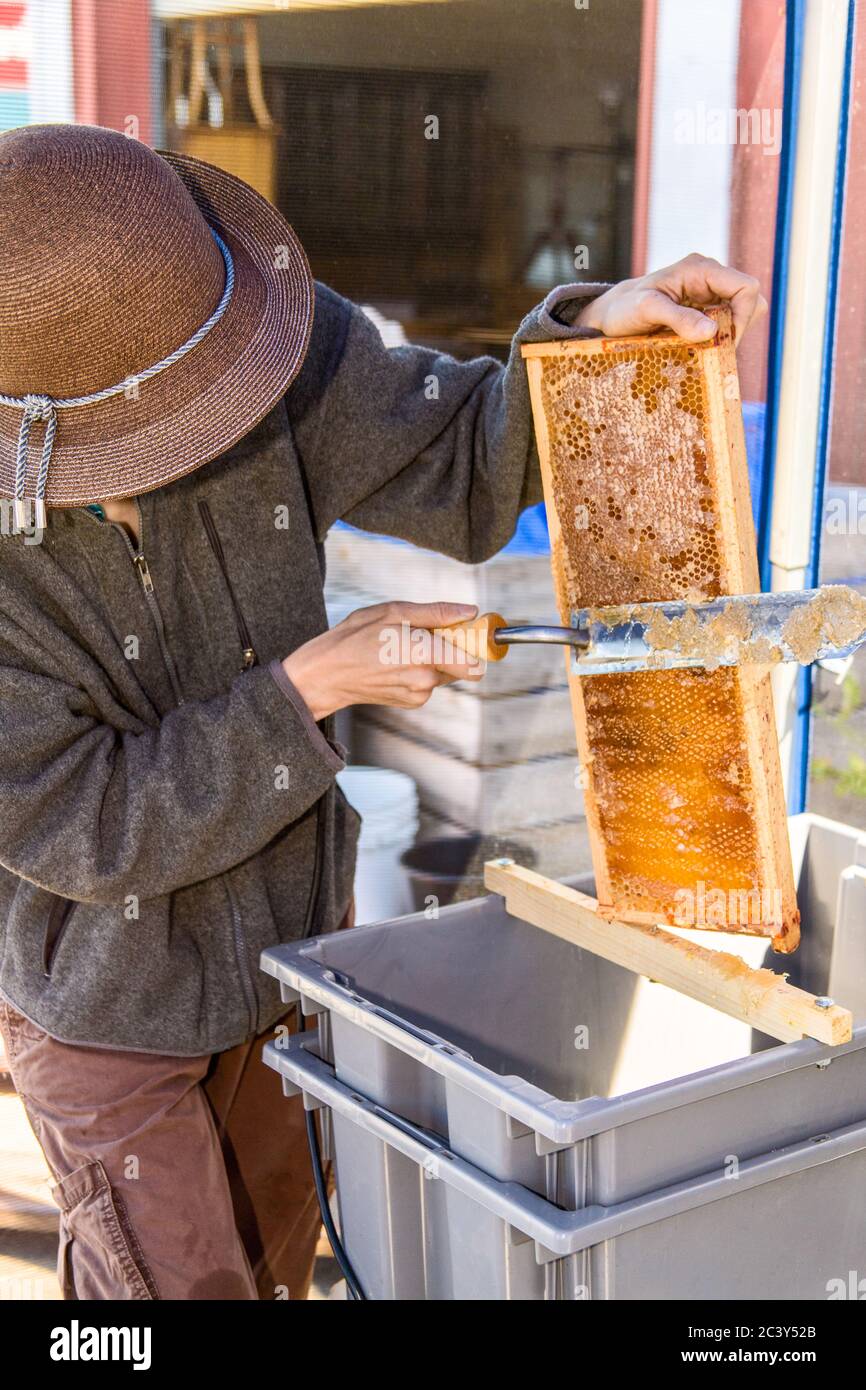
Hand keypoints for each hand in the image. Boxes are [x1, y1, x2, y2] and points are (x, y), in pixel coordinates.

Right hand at [281, 601, 481, 721]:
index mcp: (424, 654)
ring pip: (443, 671)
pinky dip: (419, 670)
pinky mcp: (412, 702)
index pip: (474, 661)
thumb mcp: (395, 612)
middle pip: (461, 663)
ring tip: (400, 647)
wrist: (328, 673)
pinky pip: (429, 682)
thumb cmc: (356, 637)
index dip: (479, 645)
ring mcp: (419, 694)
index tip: (473, 632)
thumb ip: (437, 613)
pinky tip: (395, 662)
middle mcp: (426, 679)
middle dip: (451, 647)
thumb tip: (470, 612)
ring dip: (432, 658)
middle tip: (424, 633)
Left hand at [577, 253, 766, 345]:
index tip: (723, 342)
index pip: (745, 287)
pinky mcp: (705, 310)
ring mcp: (709, 294)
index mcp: (700, 269)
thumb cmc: (625, 308)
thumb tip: (710, 332)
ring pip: (742, 315)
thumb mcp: (647, 311)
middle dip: (738, 328)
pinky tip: (699, 349)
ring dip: (729, 336)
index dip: (743, 316)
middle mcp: (710, 278)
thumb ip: (677, 318)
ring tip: (703, 350)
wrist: (612, 314)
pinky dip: (719, 340)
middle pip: (750, 301)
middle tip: (713, 350)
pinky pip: (727, 325)